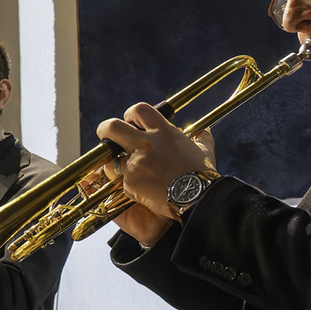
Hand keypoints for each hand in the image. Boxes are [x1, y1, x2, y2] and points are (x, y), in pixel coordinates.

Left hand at [93, 106, 217, 246]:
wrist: (198, 199)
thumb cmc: (202, 176)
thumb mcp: (205, 151)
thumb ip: (201, 138)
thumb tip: (204, 131)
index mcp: (163, 132)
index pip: (138, 110)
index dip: (130, 114)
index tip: (130, 121)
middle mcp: (146, 144)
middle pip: (112, 127)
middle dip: (105, 130)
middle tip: (106, 137)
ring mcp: (136, 163)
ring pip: (111, 159)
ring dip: (114, 164)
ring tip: (123, 172)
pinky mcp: (131, 182)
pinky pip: (121, 181)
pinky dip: (128, 185)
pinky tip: (140, 190)